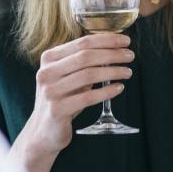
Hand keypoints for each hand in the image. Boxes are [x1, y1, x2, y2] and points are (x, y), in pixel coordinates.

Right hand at [9, 33, 133, 171]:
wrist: (43, 131)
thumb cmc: (61, 99)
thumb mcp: (67, 76)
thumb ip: (82, 62)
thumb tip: (114, 48)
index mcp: (49, 58)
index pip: (82, 42)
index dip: (106, 40)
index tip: (125, 41)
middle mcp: (47, 72)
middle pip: (86, 56)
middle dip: (112, 54)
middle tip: (130, 56)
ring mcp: (50, 91)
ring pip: (88, 75)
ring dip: (112, 72)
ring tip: (127, 72)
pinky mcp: (57, 110)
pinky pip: (88, 97)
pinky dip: (106, 91)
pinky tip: (119, 88)